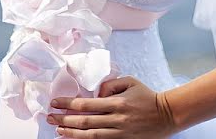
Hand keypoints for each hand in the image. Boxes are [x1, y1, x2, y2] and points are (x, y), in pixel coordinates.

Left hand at [48, 76, 178, 137]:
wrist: (166, 115)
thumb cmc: (146, 96)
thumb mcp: (130, 81)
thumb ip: (110, 84)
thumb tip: (95, 93)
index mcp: (117, 102)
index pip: (86, 104)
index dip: (67, 104)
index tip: (54, 102)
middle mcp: (117, 119)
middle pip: (84, 122)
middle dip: (63, 119)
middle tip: (49, 117)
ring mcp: (120, 133)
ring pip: (89, 136)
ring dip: (71, 134)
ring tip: (58, 130)